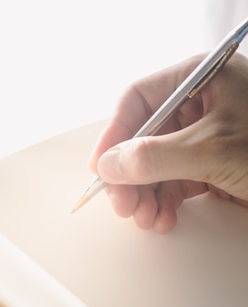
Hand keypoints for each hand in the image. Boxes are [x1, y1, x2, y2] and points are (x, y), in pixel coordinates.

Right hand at [88, 53, 247, 232]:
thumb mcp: (215, 151)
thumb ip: (155, 157)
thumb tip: (109, 165)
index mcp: (202, 79)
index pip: (139, 99)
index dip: (115, 134)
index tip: (101, 168)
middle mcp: (201, 104)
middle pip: (143, 137)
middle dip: (131, 175)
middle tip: (123, 205)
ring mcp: (207, 136)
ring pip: (156, 163)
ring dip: (145, 194)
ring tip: (146, 218)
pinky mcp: (215, 165)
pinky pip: (175, 180)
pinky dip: (165, 202)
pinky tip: (163, 217)